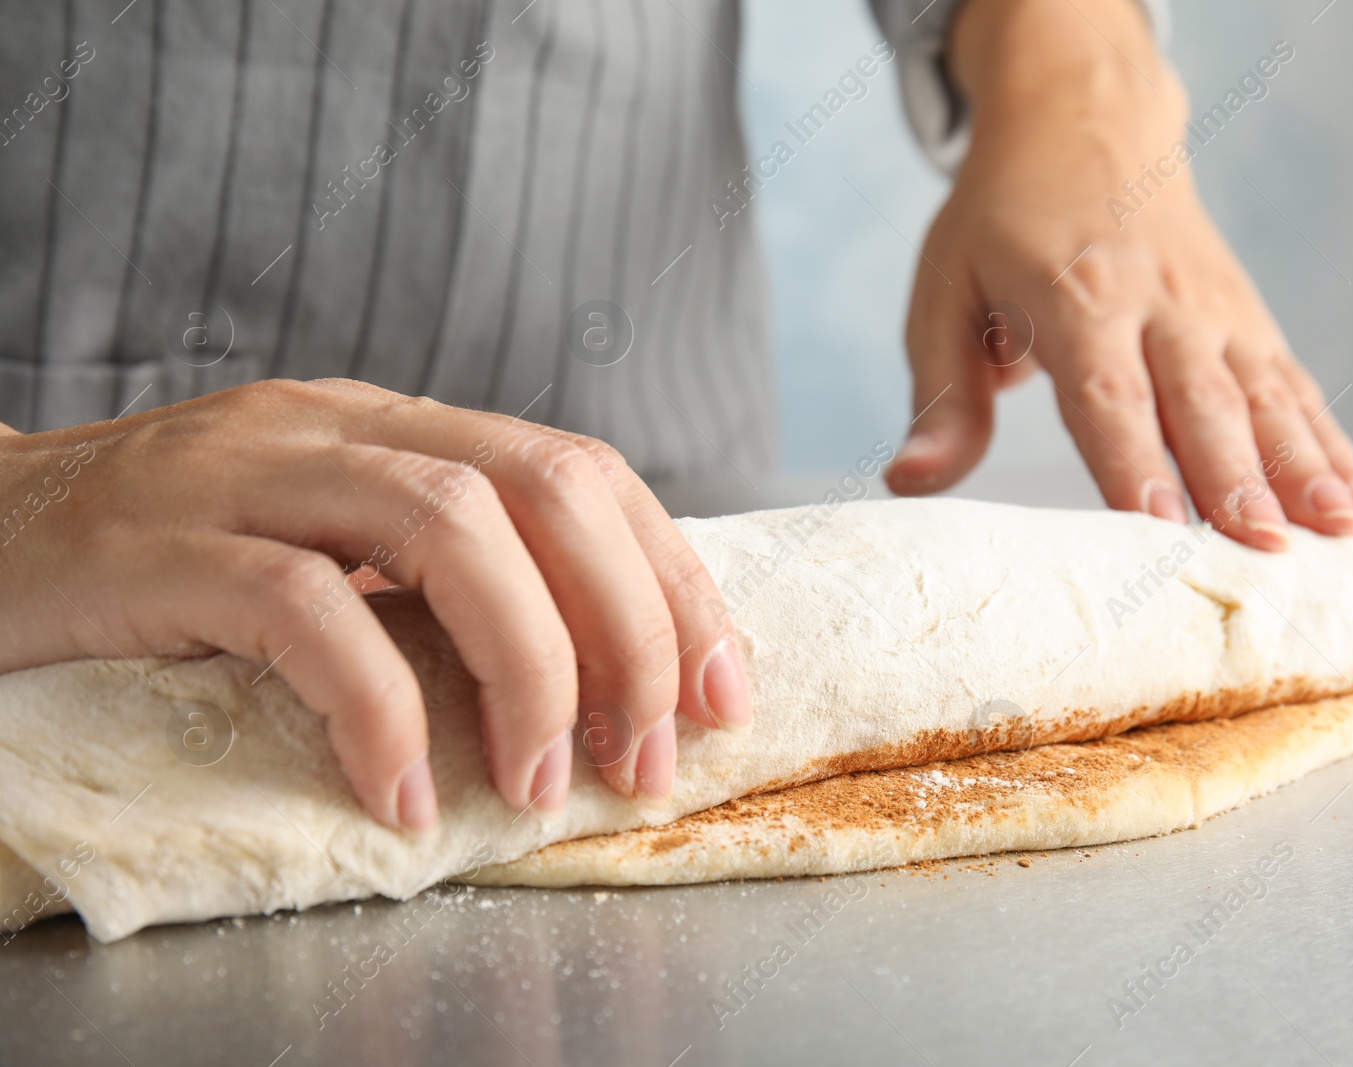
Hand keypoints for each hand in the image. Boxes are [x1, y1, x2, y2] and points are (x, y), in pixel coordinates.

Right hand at [0, 380, 750, 827]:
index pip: (579, 471)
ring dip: (527, 666)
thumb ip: (433, 583)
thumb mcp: (322, 552)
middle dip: (629, 625)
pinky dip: (378, 710)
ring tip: (540, 783)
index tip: (723, 691)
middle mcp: (336, 427)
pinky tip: (404, 793)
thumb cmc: (163, 571)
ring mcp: (244, 473)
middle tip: (647, 754)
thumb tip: (586, 669)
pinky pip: (301, 611)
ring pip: (446, 528)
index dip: (672, 578)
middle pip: (543, 485)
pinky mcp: (156, 544)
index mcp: (393, 427)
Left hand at [885, 0, 1352, 549]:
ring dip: (1306, 468)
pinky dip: (1334, 446)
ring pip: (1268, 397)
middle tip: (1265, 551)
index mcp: (1076, 297)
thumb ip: (941, 395)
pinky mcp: (1249, 320)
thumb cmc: (1003, 220)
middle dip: (1238, 480)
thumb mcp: (943, 292)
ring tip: (1342, 536)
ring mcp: (1216, 311)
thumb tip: (909, 484)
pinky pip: (1297, 388)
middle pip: (1203, 402)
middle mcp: (1159, 303)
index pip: (1108, 392)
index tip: (1160, 525)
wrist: (1085, 118)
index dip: (1133, 461)